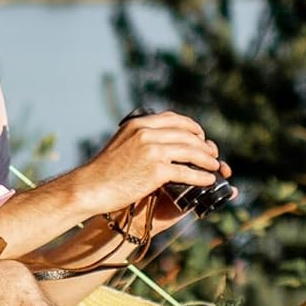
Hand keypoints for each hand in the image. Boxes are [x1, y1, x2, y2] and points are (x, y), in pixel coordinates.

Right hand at [76, 110, 231, 219]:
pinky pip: (186, 172)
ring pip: (190, 151)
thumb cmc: (102, 171)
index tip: (199, 136)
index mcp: (138, 124)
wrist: (89, 187)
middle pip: (186, 134)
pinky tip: (208, 180)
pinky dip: (201, 176)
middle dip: (203, 143)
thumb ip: (139, 138)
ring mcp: (152, 151)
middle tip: (212, 152)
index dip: (191, 127)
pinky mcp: (156, 171)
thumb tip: (157, 140)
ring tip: (216, 165)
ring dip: (207, 159)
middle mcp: (146, 133)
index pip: (173, 119)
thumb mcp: (120, 143)